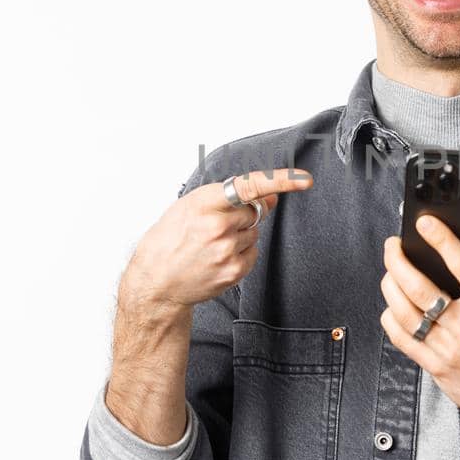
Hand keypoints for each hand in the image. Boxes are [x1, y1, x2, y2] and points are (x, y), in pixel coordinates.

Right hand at [118, 167, 313, 321]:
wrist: (156, 281)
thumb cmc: (170, 240)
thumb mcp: (191, 206)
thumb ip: (231, 198)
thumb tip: (271, 197)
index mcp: (203, 203)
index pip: (250, 186)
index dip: (280, 181)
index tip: (302, 179)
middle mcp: (217, 225)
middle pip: (255, 211)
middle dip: (244, 214)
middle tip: (218, 225)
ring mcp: (227, 250)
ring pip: (254, 232)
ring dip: (240, 235)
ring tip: (211, 245)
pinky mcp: (234, 270)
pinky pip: (253, 252)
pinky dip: (240, 253)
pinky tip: (217, 257)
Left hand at [380, 214, 459, 431]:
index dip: (442, 239)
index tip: (427, 222)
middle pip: (420, 287)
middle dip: (399, 259)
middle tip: (394, 244)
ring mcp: (446, 349)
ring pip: (404, 311)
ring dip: (390, 284)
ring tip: (389, 270)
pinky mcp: (434, 366)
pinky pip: (402, 338)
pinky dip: (390, 317)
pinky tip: (392, 304)